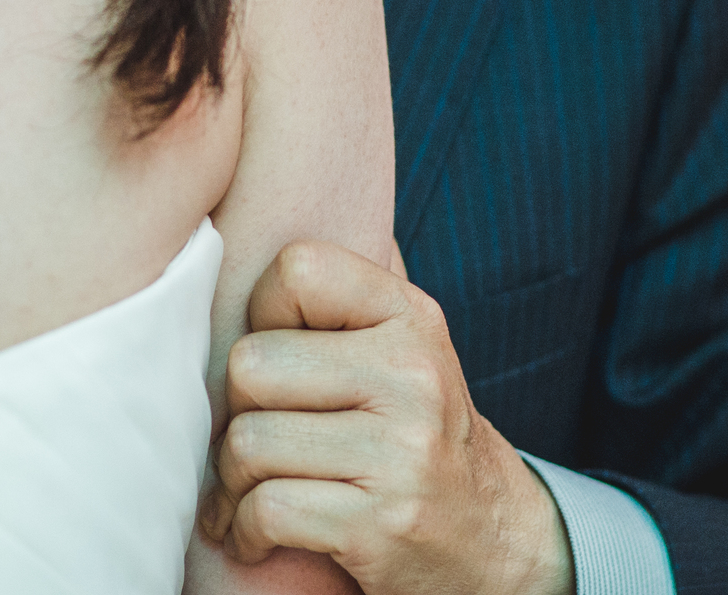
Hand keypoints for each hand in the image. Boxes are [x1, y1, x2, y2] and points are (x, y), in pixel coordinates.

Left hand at [201, 242, 573, 594]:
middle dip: (236, 414)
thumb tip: (277, 185)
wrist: (494, 543)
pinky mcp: (382, 522)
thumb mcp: (406, 349)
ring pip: (248, 443)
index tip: (280, 359)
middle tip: (251, 442)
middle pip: (252, 364)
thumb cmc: (416, 438)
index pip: (296, 269)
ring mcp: (401, 451)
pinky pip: (267, 508)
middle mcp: (414, 374)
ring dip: (233, 483)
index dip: (264, 315)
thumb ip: (351, 291)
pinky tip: (260, 534)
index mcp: (412, 318)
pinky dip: (248, 530)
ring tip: (252, 492)